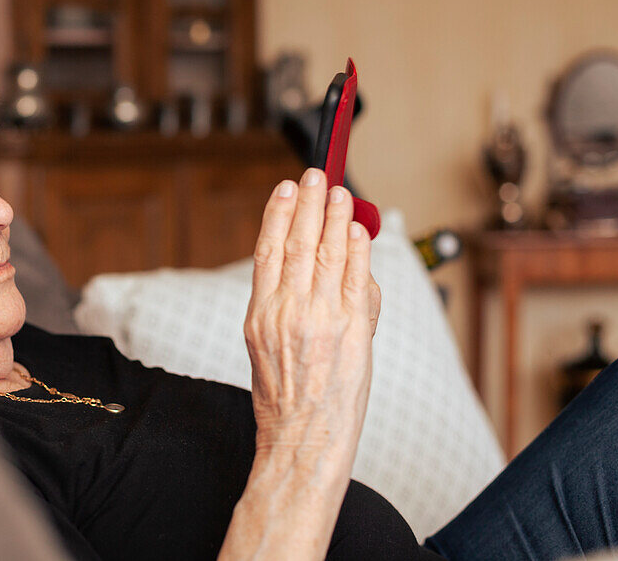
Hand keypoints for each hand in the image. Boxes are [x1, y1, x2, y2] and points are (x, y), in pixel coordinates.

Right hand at [244, 168, 380, 457]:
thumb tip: (318, 271)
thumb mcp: (266, 349)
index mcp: (259, 314)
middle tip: (316, 175)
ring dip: (335, 216)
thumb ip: (286, 307)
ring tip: (341, 192)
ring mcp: (319, 318)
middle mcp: (286, 311)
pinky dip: (357, 248)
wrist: (301, 441)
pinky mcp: (351, 329)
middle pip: (298, 241)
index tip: (285, 189)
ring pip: (327, 252)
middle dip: (308, 203)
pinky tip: (358, 229)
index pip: (268, 249)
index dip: (277, 213)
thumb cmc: (285, 402)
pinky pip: (355, 277)